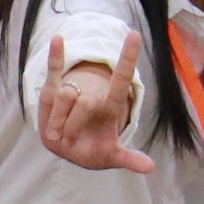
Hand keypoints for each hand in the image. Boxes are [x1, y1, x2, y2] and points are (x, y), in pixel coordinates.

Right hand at [36, 33, 157, 173]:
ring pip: (64, 95)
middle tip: (67, 143)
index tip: (134, 36)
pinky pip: (54, 73)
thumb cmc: (93, 151)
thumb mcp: (111, 157)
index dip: (127, 59)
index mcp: (111, 106)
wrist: (71, 150)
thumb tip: (150, 167)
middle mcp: (93, 94)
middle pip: (83, 101)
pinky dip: (56, 57)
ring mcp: (73, 91)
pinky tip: (60, 39)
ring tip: (57, 136)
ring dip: (57, 120)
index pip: (121, 80)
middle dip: (71, 126)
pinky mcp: (53, 92)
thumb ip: (129, 158)